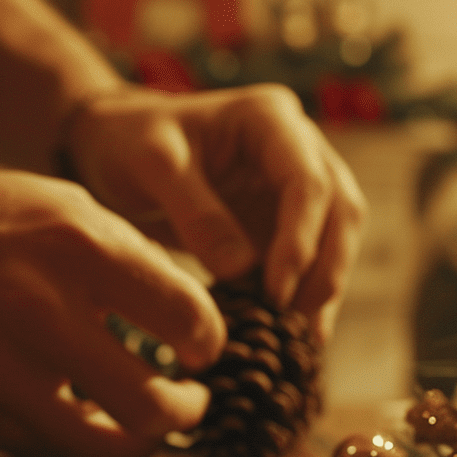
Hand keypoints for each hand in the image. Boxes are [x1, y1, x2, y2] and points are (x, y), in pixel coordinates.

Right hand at [0, 164, 226, 456]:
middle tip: (192, 401)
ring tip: (153, 428)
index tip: (205, 347)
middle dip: (186, 412)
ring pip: (98, 444)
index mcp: (76, 243)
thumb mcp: (59, 205)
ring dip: (141, 444)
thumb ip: (128, 257)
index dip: (210, 341)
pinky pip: (43, 448)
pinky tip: (92, 423)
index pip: (185, 314)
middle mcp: (39, 307)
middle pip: (150, 401)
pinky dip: (78, 443)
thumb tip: (191, 312)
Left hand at [61, 84, 366, 342]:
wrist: (115, 145)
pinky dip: (307, 297)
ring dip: (323, 287)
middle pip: (340, 211)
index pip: (309, 181)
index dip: (301, 239)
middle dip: (324, 268)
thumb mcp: (151, 165)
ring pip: (338, 239)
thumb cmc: (129, 140)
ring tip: (296, 338)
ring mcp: (297, 187)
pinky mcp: (287, 223)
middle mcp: (298, 148)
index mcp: (271, 118)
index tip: (276, 291)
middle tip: (292, 320)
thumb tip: (241, 270)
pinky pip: (313, 261)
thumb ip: (195, 212)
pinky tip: (295, 337)